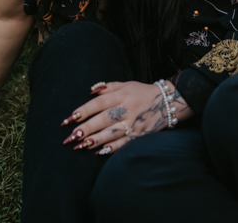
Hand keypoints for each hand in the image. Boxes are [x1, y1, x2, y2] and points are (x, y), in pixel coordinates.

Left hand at [61, 81, 191, 155]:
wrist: (168, 101)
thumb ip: (108, 87)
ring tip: (80, 145)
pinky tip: (99, 152)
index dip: (84, 110)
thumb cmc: (142, 92)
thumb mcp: (127, 84)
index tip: (69, 118)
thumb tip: (90, 92)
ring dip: (95, 140)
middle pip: (104, 119)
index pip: (99, 103)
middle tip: (70, 136)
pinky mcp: (140, 134)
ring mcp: (135, 123)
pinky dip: (112, 148)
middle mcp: (128, 108)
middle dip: (85, 128)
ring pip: (112, 133)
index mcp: (123, 94)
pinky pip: (124, 143)